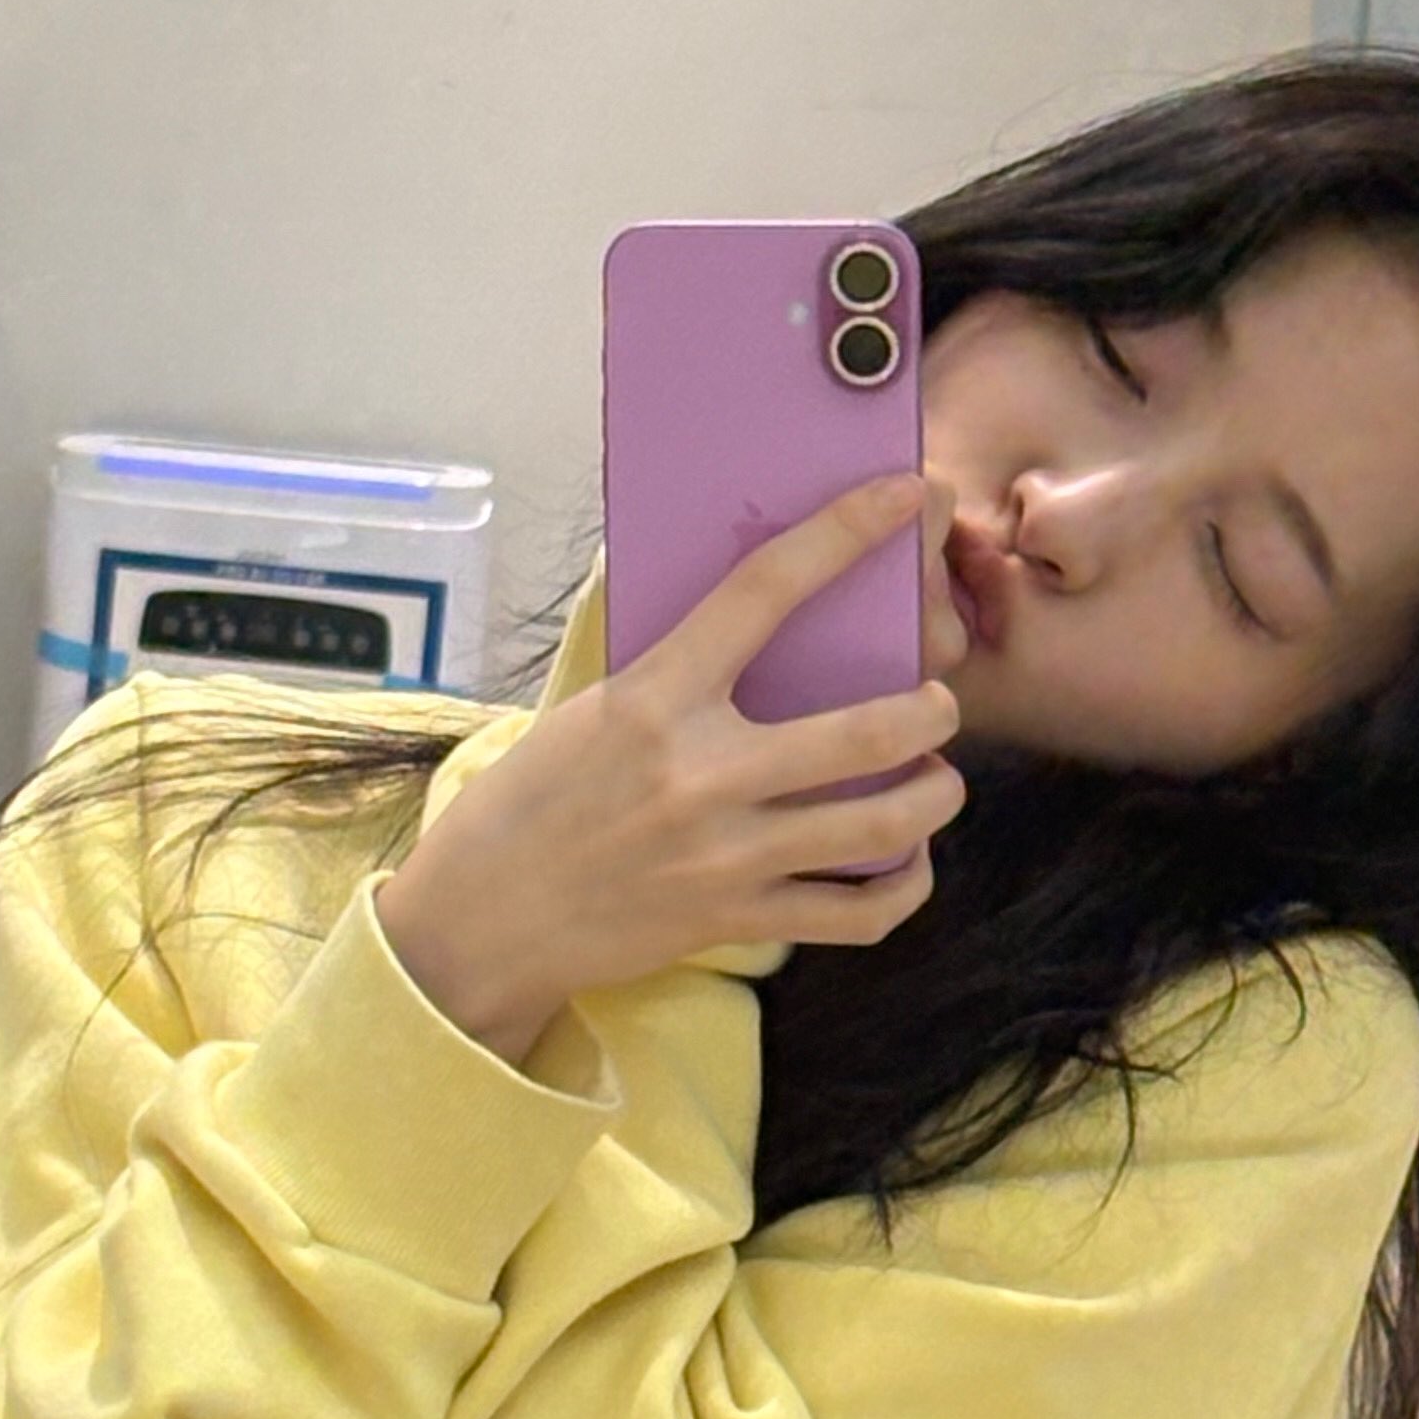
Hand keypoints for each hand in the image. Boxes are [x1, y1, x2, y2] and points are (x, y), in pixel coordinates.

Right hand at [376, 475, 967, 1066]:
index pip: (765, 592)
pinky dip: (902, 888)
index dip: (846, 533)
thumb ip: (669, 669)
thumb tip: (739, 605)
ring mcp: (725, 855)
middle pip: (867, 732)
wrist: (481, 921)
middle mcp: (700, 774)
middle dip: (930, 710)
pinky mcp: (736, 920)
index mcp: (654, 700)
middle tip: (936, 702)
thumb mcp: (586, 710)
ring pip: (883, 826)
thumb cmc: (528, 804)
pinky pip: (857, 913)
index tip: (903, 496)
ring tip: (938, 779)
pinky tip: (904, 862)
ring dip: (935, 794)